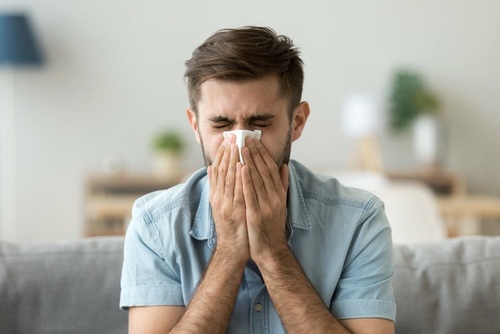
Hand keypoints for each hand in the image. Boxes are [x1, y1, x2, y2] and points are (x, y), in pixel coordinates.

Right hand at [208, 135, 249, 261]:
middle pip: (222, 172)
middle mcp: (219, 199)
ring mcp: (227, 205)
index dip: (222, 155)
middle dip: (227, 153)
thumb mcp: (221, 205)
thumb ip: (217, 187)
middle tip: (232, 137)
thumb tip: (212, 168)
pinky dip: (239, 178)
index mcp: (216, 196)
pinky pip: (238, 192)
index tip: (227, 140)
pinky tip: (242, 166)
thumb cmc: (231, 227)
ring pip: (229, 179)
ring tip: (237, 145)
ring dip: (233, 161)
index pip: (218, 171)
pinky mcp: (235, 212)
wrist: (232, 250)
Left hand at [241, 138, 288, 262]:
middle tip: (246, 138)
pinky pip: (250, 194)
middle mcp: (274, 198)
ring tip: (242, 147)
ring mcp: (266, 206)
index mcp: (279, 194)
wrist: (271, 250)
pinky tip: (240, 168)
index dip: (263, 154)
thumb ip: (282, 185)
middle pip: (264, 171)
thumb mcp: (281, 204)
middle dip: (255, 153)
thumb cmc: (273, 226)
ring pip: (257, 179)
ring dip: (249, 162)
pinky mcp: (257, 214)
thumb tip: (284, 166)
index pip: (271, 169)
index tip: (256, 141)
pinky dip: (246, 180)